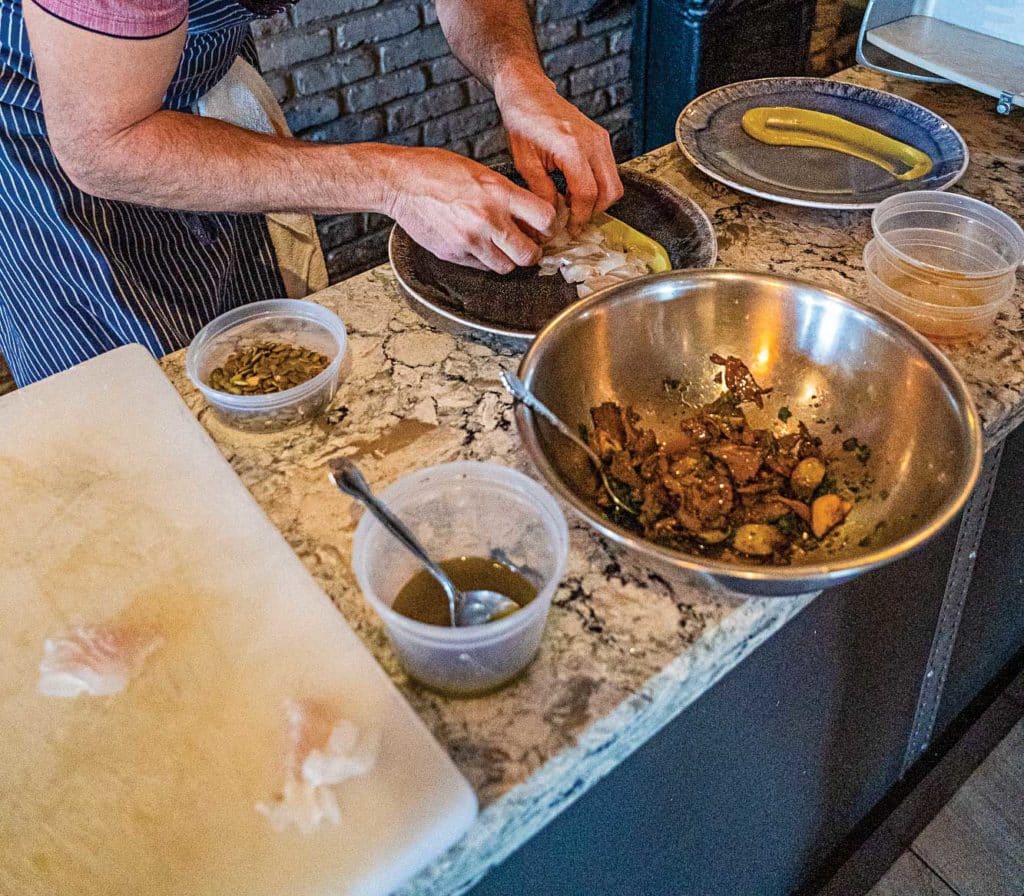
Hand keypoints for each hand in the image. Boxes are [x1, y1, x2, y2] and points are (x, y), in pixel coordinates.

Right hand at [384, 147, 555, 272]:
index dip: (549, 226)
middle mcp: (488, 219)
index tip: (544, 227)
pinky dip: (485, 260)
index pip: (545, 218)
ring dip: (509, 260)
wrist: (400, 182)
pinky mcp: (454, 253)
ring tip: (502, 248)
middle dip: (532, 252)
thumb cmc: (437, 170)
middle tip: (528, 246)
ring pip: (507, 267)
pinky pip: (481, 267)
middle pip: (529, 254)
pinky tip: (479, 245)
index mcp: (498, 192)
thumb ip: (506, 194)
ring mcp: (470, 240)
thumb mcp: (480, 172)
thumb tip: (528, 214)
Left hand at [495, 68, 623, 232]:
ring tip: (574, 208)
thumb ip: (542, 191)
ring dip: (599, 201)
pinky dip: (599, 187)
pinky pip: (610, 171)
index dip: (580, 217)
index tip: (569, 229)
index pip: (587, 194)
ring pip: (615, 183)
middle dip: (594, 212)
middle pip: (610, 191)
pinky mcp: (602, 138)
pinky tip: (577, 191)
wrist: (528, 92)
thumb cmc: (522, 121)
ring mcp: (600, 138)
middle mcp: (592, 141)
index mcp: (571, 147)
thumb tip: (553, 217)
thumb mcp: (525, 162)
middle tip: (574, 223)